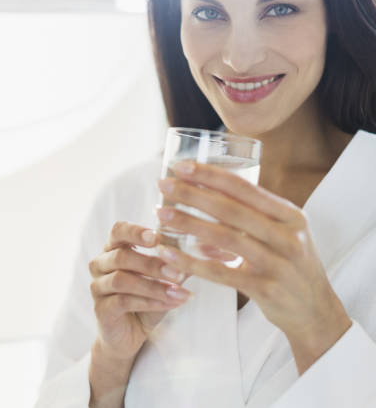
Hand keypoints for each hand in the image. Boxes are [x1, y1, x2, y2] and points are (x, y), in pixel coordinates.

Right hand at [89, 221, 191, 361]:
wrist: (131, 334)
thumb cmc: (148, 297)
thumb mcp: (164, 276)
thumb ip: (177, 260)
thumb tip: (206, 248)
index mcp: (114, 248)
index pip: (119, 230)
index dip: (135, 231)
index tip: (157, 236)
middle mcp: (101, 264)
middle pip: (121, 256)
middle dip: (152, 263)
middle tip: (178, 272)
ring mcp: (98, 287)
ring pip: (122, 280)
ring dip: (153, 285)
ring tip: (178, 291)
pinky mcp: (101, 309)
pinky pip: (123, 302)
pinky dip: (149, 302)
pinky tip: (169, 304)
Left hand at [156, 161, 351, 347]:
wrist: (315, 311)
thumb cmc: (292, 263)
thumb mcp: (284, 232)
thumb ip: (253, 214)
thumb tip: (204, 195)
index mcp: (290, 214)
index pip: (244, 187)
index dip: (210, 175)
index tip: (181, 166)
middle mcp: (287, 235)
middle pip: (230, 209)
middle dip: (192, 194)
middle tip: (162, 185)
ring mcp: (277, 263)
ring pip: (224, 238)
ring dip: (188, 224)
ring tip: (161, 214)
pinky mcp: (265, 289)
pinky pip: (221, 273)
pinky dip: (193, 263)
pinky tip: (170, 255)